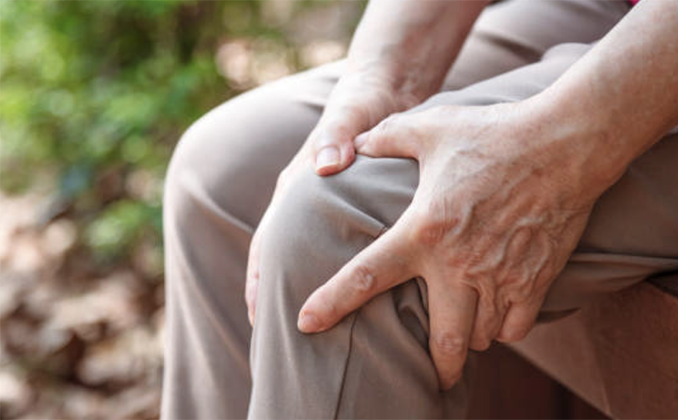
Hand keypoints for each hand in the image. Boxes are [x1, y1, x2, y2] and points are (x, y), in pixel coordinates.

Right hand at [245, 69, 421, 325]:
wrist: (381, 89)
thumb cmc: (363, 103)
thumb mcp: (351, 115)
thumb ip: (337, 135)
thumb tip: (327, 164)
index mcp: (298, 184)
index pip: (269, 238)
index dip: (260, 278)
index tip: (257, 315)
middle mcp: (306, 201)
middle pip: (282, 256)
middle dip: (275, 296)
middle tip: (277, 342)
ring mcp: (326, 208)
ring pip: (308, 256)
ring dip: (304, 291)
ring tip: (312, 336)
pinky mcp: (348, 209)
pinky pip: (335, 248)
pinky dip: (337, 275)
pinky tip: (352, 302)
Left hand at [297, 100, 617, 388]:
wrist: (563, 144)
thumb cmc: (493, 133)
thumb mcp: (432, 127)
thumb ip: (387, 137)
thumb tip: (358, 143)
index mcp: (423, 231)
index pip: (365, 276)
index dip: (331, 303)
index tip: (306, 325)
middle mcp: (458, 265)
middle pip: (441, 342)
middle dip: (434, 368)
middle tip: (428, 377)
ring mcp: (500, 277)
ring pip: (479, 337)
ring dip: (468, 340)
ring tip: (463, 333)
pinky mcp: (536, 280)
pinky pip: (516, 328)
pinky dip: (505, 329)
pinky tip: (499, 316)